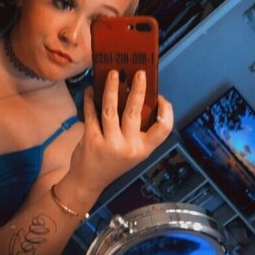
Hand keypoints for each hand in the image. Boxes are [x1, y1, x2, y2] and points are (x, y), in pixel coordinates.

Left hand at [69, 69, 172, 195]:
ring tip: (113, 74)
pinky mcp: (92, 141)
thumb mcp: (131, 151)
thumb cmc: (111, 162)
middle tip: (139, 73)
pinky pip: (92, 114)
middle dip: (137, 89)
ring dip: (112, 88)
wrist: (88, 182)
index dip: (166, 111)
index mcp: (144, 150)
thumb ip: (135, 130)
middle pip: (135, 112)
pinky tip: (91, 90)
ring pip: (111, 110)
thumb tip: (134, 95)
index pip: (164, 129)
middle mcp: (129, 148)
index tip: (159, 96)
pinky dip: (91, 99)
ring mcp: (110, 145)